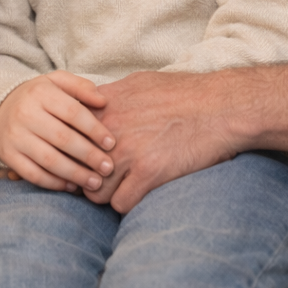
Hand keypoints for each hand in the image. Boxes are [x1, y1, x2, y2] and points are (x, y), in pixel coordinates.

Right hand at [0, 71, 116, 191]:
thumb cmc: (38, 96)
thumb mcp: (56, 81)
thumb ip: (81, 87)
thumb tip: (103, 101)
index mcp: (41, 93)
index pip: (73, 112)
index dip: (94, 129)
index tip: (111, 143)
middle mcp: (26, 114)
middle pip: (63, 139)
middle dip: (89, 156)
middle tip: (108, 168)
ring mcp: (15, 136)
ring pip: (49, 160)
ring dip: (75, 174)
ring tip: (95, 182)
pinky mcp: (8, 156)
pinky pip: (33, 174)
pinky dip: (54, 183)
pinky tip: (71, 186)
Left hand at [85, 71, 235, 212]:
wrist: (218, 106)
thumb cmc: (182, 92)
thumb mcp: (138, 83)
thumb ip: (110, 97)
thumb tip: (93, 104)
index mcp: (105, 106)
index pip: (68, 136)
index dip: (75, 150)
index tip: (83, 159)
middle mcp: (110, 129)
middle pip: (78, 166)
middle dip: (87, 176)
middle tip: (99, 181)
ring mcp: (127, 153)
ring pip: (95, 191)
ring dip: (106, 193)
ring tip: (119, 189)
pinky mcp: (148, 174)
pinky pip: (120, 204)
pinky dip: (127, 203)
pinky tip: (138, 193)